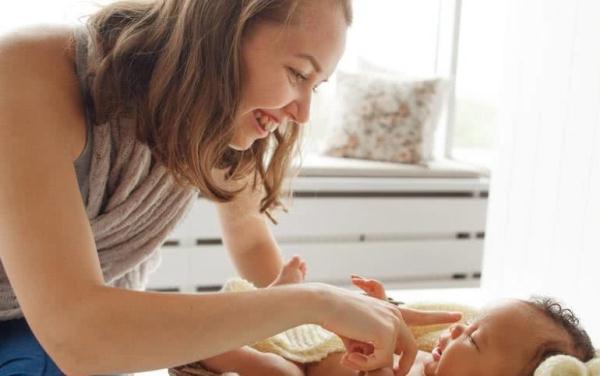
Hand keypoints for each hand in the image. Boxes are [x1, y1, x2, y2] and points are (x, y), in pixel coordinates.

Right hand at [311, 282, 461, 375]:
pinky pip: (382, 361)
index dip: (438, 318)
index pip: (419, 315)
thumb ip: (370, 346)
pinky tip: (350, 355)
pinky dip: (365, 363)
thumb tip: (379, 366)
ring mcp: (394, 322)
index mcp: (390, 311)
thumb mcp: (357, 334)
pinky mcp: (387, 332)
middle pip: (410, 347)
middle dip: (403, 367)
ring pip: (392, 358)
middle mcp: (396, 314)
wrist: (324, 304)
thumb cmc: (336, 318)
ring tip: (350, 358)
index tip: (458, 315)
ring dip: (369, 364)